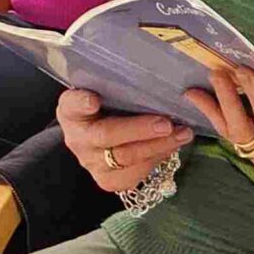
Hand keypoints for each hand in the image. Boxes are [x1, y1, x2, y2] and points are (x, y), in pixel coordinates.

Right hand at [57, 89, 193, 193]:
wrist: (105, 140)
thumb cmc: (110, 108)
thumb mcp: (107, 92)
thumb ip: (117, 85)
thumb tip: (147, 72)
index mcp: (71, 110)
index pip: (71, 104)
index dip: (81, 103)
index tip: (94, 100)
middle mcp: (76, 138)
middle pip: (105, 135)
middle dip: (139, 130)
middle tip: (166, 124)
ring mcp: (90, 163)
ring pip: (125, 158)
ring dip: (158, 146)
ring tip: (182, 134)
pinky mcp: (106, 181)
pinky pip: (133, 174)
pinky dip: (157, 159)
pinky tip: (172, 146)